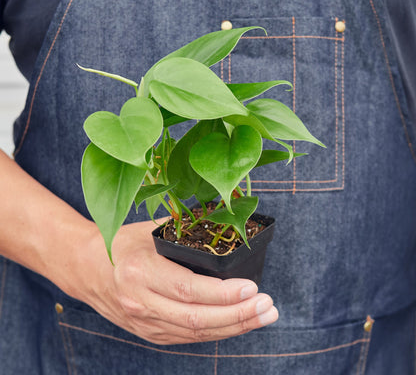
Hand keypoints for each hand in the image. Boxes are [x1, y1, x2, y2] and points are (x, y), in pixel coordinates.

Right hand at [79, 220, 278, 344]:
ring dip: (233, 327)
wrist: (85, 268)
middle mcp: (141, 302)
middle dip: (238, 316)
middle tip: (268, 307)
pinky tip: (237, 323)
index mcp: (140, 272)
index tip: (253, 288)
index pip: (188, 289)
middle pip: (196, 318)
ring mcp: (144, 323)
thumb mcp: (148, 231)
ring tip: (263, 317)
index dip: (223, 294)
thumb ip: (184, 232)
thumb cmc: (119, 244)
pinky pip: (188, 337)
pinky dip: (216, 332)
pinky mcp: (149, 333)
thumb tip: (223, 225)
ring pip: (195, 334)